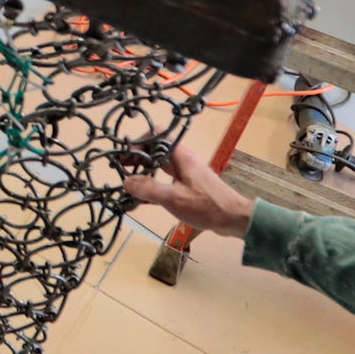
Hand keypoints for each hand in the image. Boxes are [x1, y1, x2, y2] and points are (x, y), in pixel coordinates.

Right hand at [124, 141, 255, 240]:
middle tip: (121, 170)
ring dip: (144, 172)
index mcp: (180, 155)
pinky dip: (153, 184)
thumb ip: (148, 189)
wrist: (233, 218)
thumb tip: (126, 181)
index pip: (156, 135)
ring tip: (128, 183)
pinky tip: (143, 198)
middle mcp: (183, 159)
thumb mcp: (173, 198)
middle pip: (156, 150)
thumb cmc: (206, 206)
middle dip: (137, 158)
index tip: (123, 157)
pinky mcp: (188, 185)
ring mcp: (186, 172)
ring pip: (160, 166)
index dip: (138, 142)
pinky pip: (166, 179)